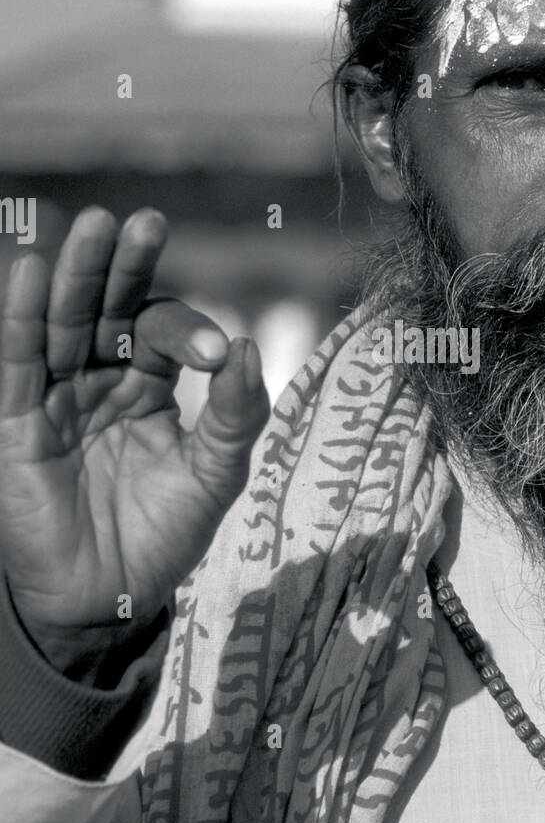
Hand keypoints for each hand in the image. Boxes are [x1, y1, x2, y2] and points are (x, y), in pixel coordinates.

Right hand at [0, 207, 269, 655]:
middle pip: (107, 308)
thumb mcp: (215, 474)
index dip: (185, 332)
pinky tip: (34, 272)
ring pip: (63, 324)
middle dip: (123, 267)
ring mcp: (55, 397)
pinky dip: (21, 318)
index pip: (160, 332)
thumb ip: (234, 414)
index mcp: (146, 385)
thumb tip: (245, 347)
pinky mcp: (17, 422)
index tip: (211, 355)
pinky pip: (17, 363)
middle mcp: (98, 380)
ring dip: (76, 276)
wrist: (108, 600)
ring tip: (93, 227)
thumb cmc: (163, 536)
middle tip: (143, 222)